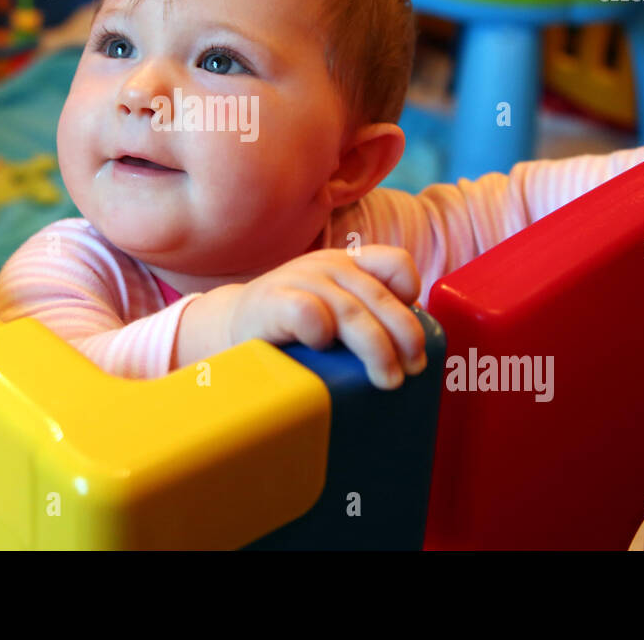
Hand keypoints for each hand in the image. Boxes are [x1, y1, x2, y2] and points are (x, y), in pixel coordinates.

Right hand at [191, 246, 426, 389]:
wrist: (228, 326)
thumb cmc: (291, 328)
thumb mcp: (333, 309)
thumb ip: (366, 316)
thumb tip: (415, 357)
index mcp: (347, 265)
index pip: (395, 263)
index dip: (410, 295)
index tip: (411, 333)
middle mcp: (327, 266)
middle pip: (381, 297)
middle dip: (404, 336)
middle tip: (413, 369)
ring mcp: (299, 281)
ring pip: (352, 311)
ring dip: (376, 348)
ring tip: (388, 380)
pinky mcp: (272, 301)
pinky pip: (308, 313)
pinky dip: (322, 332)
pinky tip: (323, 349)